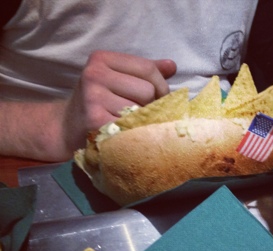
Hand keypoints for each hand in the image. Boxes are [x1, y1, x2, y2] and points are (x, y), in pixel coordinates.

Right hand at [62, 50, 176, 152]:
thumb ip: (143, 72)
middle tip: (143, 115)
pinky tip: (127, 135)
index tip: (160, 99)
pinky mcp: (95, 121)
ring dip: (143, 122)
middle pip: (147, 91)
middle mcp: (94, 74)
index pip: (148, 69)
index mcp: (102, 59)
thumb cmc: (98, 103)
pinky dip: (135, 134)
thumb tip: (171, 66)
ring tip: (133, 125)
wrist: (66, 128)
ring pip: (141, 111)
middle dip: (152, 106)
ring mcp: (93, 98)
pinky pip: (132, 127)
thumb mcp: (116, 80)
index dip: (162, 87)